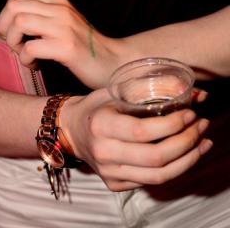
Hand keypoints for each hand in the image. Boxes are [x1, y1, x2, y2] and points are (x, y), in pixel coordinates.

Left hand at [0, 0, 123, 88]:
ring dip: (14, 43)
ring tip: (26, 55)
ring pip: (19, 23)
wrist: (114, 63)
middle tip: (15, 45)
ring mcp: (64, 26)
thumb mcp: (60, 22)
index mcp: (56, 1)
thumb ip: (38, 17)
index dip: (4, 19)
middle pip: (13, 7)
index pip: (15, 0)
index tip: (11, 35)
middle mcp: (59, 9)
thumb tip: (5, 23)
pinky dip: (26, 59)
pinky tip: (36, 65)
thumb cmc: (82, 47)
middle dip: (5, 29)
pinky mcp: (67, 47)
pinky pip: (30, 48)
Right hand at [60, 91, 212, 191]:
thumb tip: (184, 88)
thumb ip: (146, 88)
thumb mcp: (114, 91)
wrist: (71, 130)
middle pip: (155, 157)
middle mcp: (103, 152)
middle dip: (186, 143)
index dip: (171, 125)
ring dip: (187, 160)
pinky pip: (152, 182)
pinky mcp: (115, 184)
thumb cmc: (96, 106)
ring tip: (201, 143)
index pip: (142, 131)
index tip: (189, 113)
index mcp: (100, 125)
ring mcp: (108, 172)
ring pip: (159, 176)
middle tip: (200, 126)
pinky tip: (185, 155)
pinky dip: (174, 169)